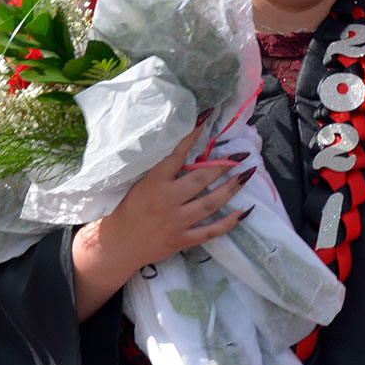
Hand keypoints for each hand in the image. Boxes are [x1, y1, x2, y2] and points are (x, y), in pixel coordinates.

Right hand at [74, 122, 249, 300]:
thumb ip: (162, 173)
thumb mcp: (140, 185)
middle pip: (201, 179)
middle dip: (224, 165)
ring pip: (210, 203)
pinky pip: (211, 231)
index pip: (176, 155)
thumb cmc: (128, 210)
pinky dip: (229, 222)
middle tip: (241, 154)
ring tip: (246, 175)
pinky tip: (243, 211)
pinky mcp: (183, 240)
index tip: (206, 120)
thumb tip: (190, 157)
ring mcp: (176, 222)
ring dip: (231, 188)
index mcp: (153, 183)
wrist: (118, 244)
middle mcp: (167, 200)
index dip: (192, 136)